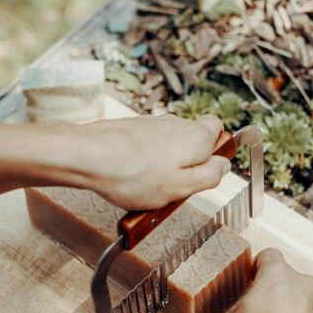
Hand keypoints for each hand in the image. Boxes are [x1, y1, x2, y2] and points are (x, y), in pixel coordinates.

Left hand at [40, 114, 229, 210]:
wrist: (87, 157)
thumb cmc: (133, 175)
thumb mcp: (181, 188)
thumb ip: (209, 176)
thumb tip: (224, 166)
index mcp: (196, 136)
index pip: (218, 130)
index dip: (215, 152)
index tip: (204, 172)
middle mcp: (176, 124)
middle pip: (193, 138)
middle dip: (188, 160)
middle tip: (175, 184)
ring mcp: (152, 124)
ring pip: (169, 143)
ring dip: (164, 163)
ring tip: (147, 186)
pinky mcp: (131, 128)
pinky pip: (147, 146)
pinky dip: (144, 160)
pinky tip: (130, 178)